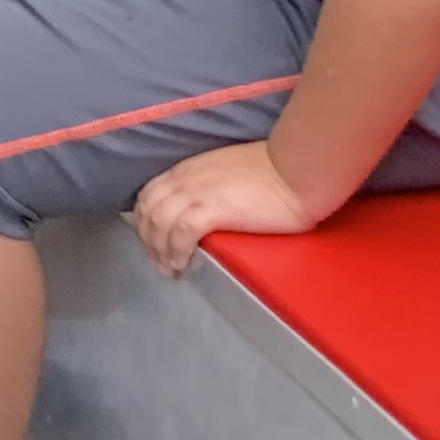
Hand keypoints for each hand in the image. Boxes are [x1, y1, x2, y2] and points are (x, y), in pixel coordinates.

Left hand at [132, 142, 316, 275]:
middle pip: (148, 209)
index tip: (153, 243)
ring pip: (159, 221)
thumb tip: (201, 206)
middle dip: (148, 240)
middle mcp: (184, 179)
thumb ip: (207, 185)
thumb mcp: (225, 172)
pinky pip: (181, 232)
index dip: (146, 221)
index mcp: (187, 169)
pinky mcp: (212, 209)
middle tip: (159, 263)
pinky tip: (183, 264)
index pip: (149, 194)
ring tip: (170, 271)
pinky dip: (176, 250)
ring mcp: (196, 193)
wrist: (294, 169)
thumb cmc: (271, 171)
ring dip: (160, 250)